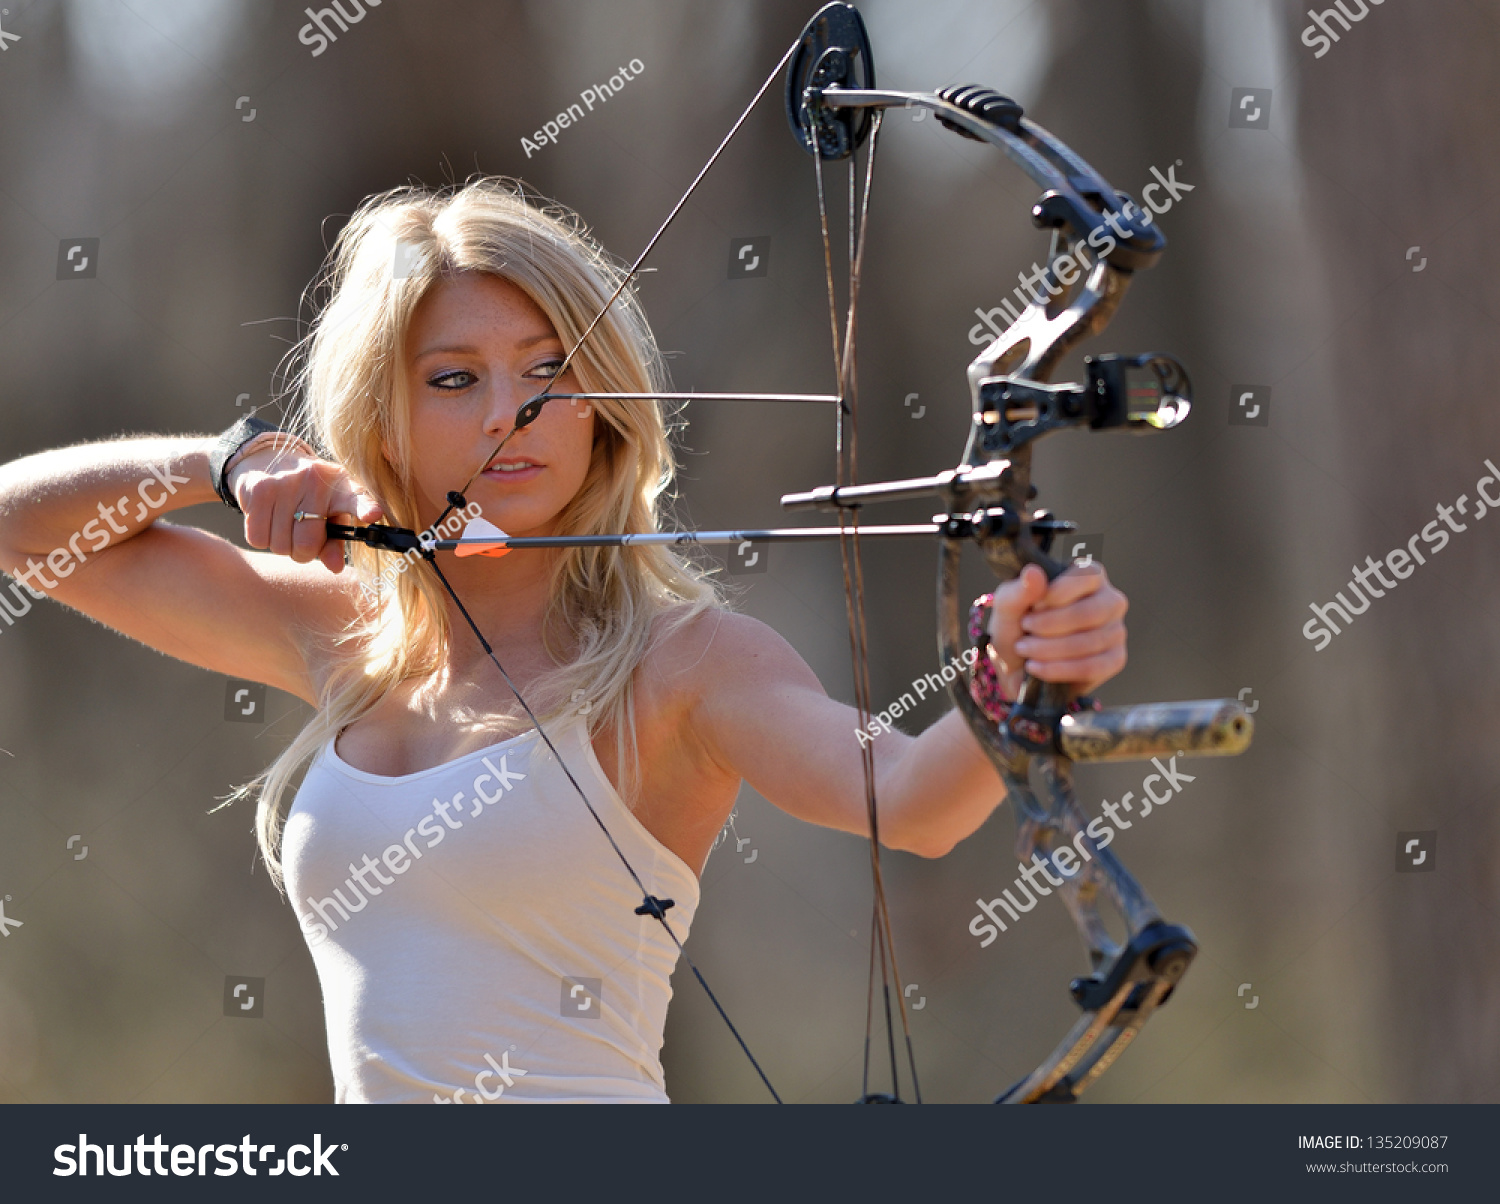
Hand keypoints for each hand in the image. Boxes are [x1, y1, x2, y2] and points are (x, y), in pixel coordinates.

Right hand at [229, 444, 383, 572]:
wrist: (268, 459)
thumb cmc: (308, 495)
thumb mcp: (330, 512)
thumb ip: (336, 541)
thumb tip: (335, 567)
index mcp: (342, 486)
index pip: (357, 499)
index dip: (365, 507)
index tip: (373, 514)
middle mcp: (315, 480)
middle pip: (307, 544)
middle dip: (302, 554)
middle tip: (301, 540)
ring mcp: (285, 483)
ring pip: (280, 545)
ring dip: (281, 546)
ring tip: (284, 525)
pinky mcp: (258, 489)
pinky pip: (258, 538)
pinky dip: (262, 538)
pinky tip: (268, 520)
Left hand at [986, 563, 1127, 698]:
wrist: (1018, 667)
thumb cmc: (1018, 627)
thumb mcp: (1008, 607)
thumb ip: (1018, 590)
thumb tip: (1033, 573)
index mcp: (1088, 576)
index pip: (1085, 576)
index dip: (1055, 594)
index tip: (1032, 607)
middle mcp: (1109, 600)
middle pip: (1090, 612)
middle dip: (1050, 625)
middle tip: (1025, 628)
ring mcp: (1116, 631)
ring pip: (1090, 642)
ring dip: (1049, 649)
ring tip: (1025, 649)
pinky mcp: (1115, 660)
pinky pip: (1093, 667)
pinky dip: (1059, 670)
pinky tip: (1037, 667)